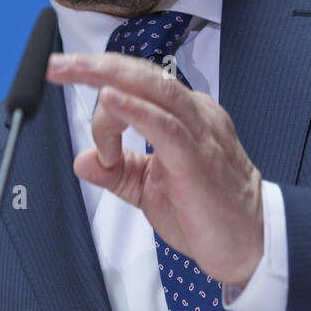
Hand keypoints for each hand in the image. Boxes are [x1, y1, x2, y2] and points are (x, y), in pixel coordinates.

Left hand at [45, 51, 264, 286]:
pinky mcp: (197, 159)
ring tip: (73, 70)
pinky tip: (109, 98)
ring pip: (153, 89)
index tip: (100, 149)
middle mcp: (195, 115)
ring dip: (107, 77)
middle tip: (57, 65)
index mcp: (187, 117)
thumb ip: (119, 172)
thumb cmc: (210, 214)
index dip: (104, 103)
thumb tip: (83, 160)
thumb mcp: (151, 190)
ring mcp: (200, 133)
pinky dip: (134, 109)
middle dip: (96, 65)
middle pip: (143, 74)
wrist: (252, 246)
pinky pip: (163, 125)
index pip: (138, 87)